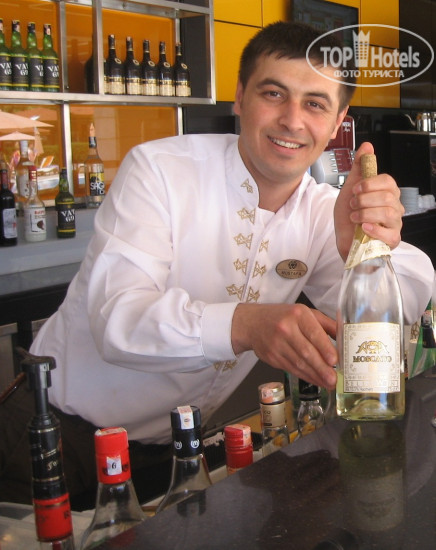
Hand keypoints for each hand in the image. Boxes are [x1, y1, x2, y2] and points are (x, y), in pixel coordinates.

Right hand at [231, 303, 337, 388]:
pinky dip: (305, 376)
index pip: (313, 333)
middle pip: (306, 352)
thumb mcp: (305, 313)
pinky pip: (291, 369)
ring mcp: (276, 344)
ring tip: (328, 383)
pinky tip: (315, 380)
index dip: (324, 348)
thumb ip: (325, 324)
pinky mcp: (271, 357)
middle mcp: (285, 329)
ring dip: (315, 376)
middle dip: (321, 368)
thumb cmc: (284, 316)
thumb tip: (345, 338)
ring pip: (299, 364)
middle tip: (334, 379)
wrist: (252, 323)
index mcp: (298, 315)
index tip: (334, 361)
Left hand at [334, 142, 404, 260]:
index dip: (369, 184)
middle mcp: (394, 207)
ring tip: (354, 218)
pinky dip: (373, 229)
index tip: (355, 190)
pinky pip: (389, 233)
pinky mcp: (392, 240)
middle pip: (387, 197)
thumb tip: (367, 146)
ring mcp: (395, 224)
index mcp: (386, 193)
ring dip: (365, 214)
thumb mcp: (350, 189)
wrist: (343, 240)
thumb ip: (359, 168)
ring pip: (387, 213)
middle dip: (364, 200)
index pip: (387, 181)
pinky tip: (362, 228)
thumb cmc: (349, 217)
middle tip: (352, 205)